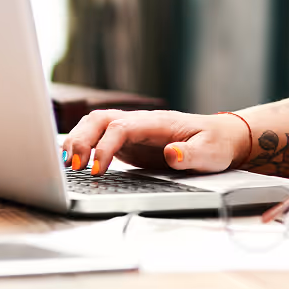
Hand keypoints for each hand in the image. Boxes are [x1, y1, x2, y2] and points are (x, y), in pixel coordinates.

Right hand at [62, 109, 250, 174]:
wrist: (220, 138)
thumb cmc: (215, 144)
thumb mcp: (210, 153)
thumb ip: (190, 154)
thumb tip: (171, 153)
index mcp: (157, 122)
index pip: (122, 127)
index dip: (105, 147)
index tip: (96, 169)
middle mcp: (140, 122)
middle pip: (101, 119)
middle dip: (82, 140)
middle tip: (73, 167)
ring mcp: (132, 130)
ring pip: (95, 123)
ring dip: (77, 140)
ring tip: (67, 165)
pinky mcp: (128, 141)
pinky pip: (99, 136)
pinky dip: (82, 144)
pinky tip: (73, 161)